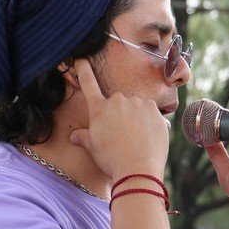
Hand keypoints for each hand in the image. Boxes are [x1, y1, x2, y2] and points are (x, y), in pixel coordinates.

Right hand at [70, 58, 169, 179]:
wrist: (137, 170)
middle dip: (121, 115)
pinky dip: (151, 123)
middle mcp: (118, 100)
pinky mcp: (155, 110)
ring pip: (136, 107)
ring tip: (137, 140)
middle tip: (123, 136)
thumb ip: (84, 137)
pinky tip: (149, 139)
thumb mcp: (93, 149)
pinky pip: (152, 114)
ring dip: (137, 118)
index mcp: (99, 109)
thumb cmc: (112, 161)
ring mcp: (138, 103)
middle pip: (118, 103)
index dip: (83, 69)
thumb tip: (74, 136)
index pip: (88, 83)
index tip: (81, 57)